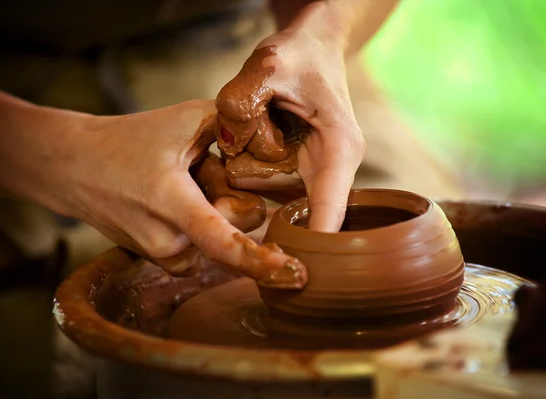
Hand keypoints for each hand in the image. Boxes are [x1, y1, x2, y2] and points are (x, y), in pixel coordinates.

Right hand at [52, 100, 306, 287]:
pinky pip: (201, 248)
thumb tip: (275, 143)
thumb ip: (233, 128)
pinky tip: (175, 201)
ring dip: (215, 212)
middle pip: (235, 229)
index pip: (222, 243)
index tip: (294, 275)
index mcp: (172, 204)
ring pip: (219, 239)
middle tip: (204, 170)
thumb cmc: (130, 140)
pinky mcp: (160, 261)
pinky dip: (200, 225)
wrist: (76, 167)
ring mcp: (162, 256)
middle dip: (235, 201)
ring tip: (181, 185)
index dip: (260, 262)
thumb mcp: (184, 119)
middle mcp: (167, 241)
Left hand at [216, 20, 364, 231]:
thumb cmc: (299, 55)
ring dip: (247, 160)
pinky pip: (260, 180)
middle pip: (287, 202)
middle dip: (257, 172)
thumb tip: (227, 140)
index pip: (330, 204)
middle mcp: (328, 166)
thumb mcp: (269, 63)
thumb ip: (242, 98)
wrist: (311, 48)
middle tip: (256, 119)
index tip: (303, 271)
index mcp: (337, 148)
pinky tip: (251, 129)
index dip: (316, 238)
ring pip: (266, 189)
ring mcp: (309, 170)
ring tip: (258, 114)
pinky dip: (246, 160)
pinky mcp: (293, 169)